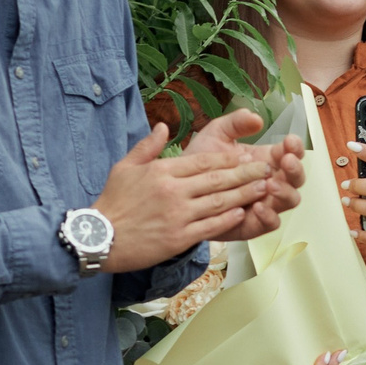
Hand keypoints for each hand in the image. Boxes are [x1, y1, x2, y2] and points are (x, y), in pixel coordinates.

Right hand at [92, 122, 278, 271]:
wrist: (99, 238)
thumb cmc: (112, 202)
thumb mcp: (124, 167)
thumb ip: (147, 146)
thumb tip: (163, 126)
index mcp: (162, 171)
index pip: (203, 161)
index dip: (228, 159)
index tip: (245, 155)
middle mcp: (174, 191)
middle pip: (217, 179)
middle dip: (246, 173)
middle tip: (266, 169)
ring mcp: (178, 215)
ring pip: (220, 202)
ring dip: (244, 194)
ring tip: (264, 188)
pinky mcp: (179, 237)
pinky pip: (211, 226)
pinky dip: (229, 219)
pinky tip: (242, 212)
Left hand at [187, 108, 305, 241]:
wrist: (180, 190)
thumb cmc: (201, 162)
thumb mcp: (217, 135)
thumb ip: (235, 123)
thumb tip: (255, 117)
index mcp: (267, 159)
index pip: (291, 153)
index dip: (295, 147)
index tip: (289, 140)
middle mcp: (271, 181)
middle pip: (296, 178)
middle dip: (295, 168)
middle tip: (286, 160)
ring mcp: (265, 203)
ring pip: (290, 200)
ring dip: (285, 191)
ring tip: (270, 184)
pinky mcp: (254, 224)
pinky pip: (271, 223)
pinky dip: (269, 215)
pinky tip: (258, 206)